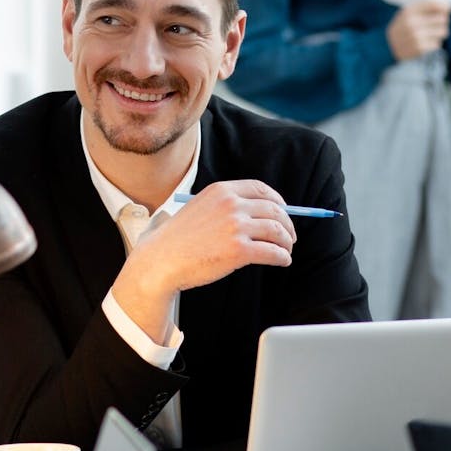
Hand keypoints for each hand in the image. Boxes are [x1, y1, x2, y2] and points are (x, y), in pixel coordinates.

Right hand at [111, 180, 295, 341]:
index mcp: (221, 191)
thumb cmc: (177, 240)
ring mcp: (236, 227)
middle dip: (287, 224)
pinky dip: (282, 257)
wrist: (161, 260)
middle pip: (274, 210)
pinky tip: (282, 261)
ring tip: (286, 250)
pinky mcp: (239, 250)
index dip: (278, 201)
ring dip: (286, 242)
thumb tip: (254, 214)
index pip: (260, 189)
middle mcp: (231, 205)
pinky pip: (272, 252)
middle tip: (289, 236)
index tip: (284, 211)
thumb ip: (223, 206)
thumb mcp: (198, 208)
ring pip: (277, 230)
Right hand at [386, 1, 450, 60]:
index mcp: (409, 12)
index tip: (448, 9)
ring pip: (443, 32)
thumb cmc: (400, 28)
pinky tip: (425, 44)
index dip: (444, 6)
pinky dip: (434, 44)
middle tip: (437, 24)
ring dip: (439, 33)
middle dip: (442, 22)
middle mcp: (413, 23)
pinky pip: (437, 44)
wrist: (386, 47)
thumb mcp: (405, 14)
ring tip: (430, 35)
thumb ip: (422, 9)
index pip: (433, 4)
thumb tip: (446, 7)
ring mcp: (417, 36)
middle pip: (442, 19)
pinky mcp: (420, 48)